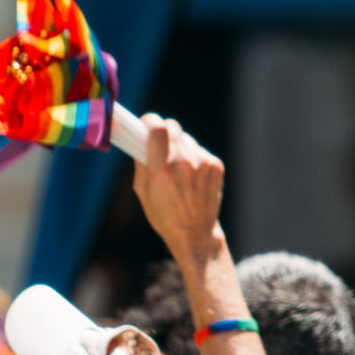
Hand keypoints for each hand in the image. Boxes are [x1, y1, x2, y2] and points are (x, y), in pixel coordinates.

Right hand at [130, 114, 224, 260]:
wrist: (195, 233)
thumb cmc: (164, 214)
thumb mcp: (142, 191)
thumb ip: (141, 162)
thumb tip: (139, 138)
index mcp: (161, 170)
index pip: (157, 127)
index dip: (149, 121)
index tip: (146, 125)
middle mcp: (184, 163)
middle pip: (172, 126)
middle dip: (164, 132)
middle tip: (160, 145)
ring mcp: (202, 163)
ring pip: (186, 139)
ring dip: (180, 148)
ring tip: (178, 171)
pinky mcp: (216, 166)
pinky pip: (199, 150)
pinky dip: (194, 158)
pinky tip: (192, 177)